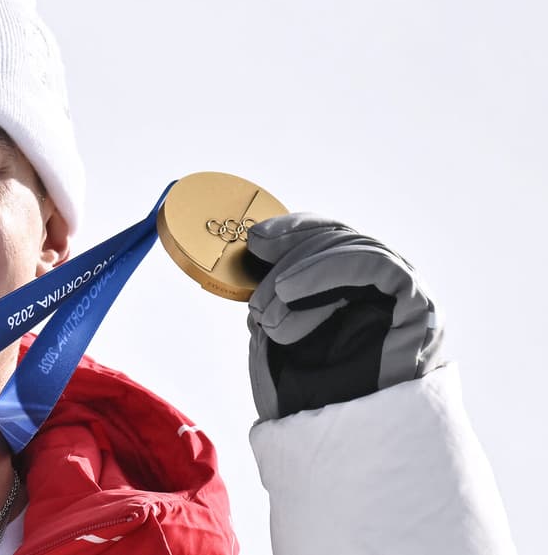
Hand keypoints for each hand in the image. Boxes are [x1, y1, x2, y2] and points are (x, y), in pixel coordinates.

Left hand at [246, 213, 441, 420]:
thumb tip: (256, 246)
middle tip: (258, 296)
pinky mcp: (420, 305)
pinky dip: (326, 268)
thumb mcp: (281, 332)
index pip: (330, 239)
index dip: (294, 231)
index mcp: (357, 289)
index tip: (256, 239)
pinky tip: (291, 289)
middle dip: (290, 258)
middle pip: (339, 240)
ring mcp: (407, 294)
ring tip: (270, 307)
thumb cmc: (311, 397)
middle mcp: (386, 287)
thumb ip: (276, 292)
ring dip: (301, 270)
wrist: (345, 446)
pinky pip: (374, 264)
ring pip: (352, 248)